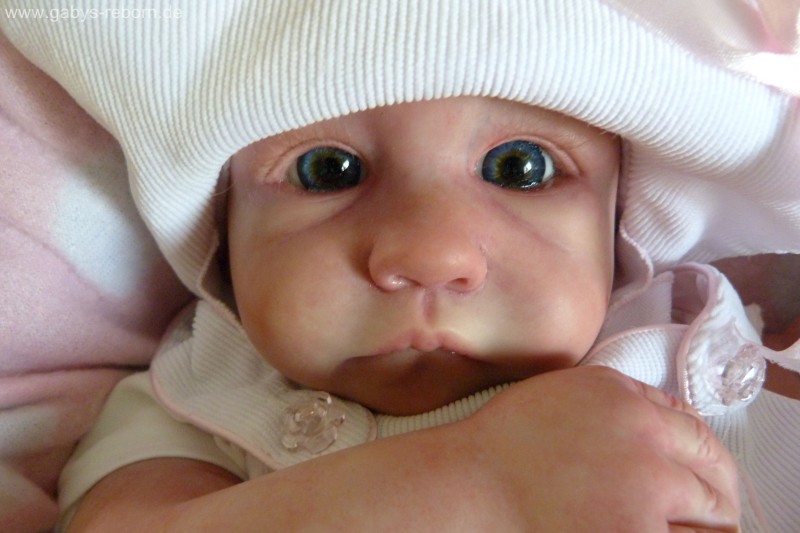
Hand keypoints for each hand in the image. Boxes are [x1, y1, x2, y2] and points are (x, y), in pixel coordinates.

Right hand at [464, 366, 739, 531]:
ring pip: (710, 528)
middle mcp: (650, 456)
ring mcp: (643, 507)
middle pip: (716, 485)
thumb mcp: (576, 389)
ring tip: (689, 530)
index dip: (712, 462)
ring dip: (707, 530)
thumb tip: (677, 415)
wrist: (475, 483)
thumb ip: (633, 395)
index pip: (702, 439)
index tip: (709, 477)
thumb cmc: (512, 436)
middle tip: (711, 513)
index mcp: (637, 412)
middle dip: (718, 501)